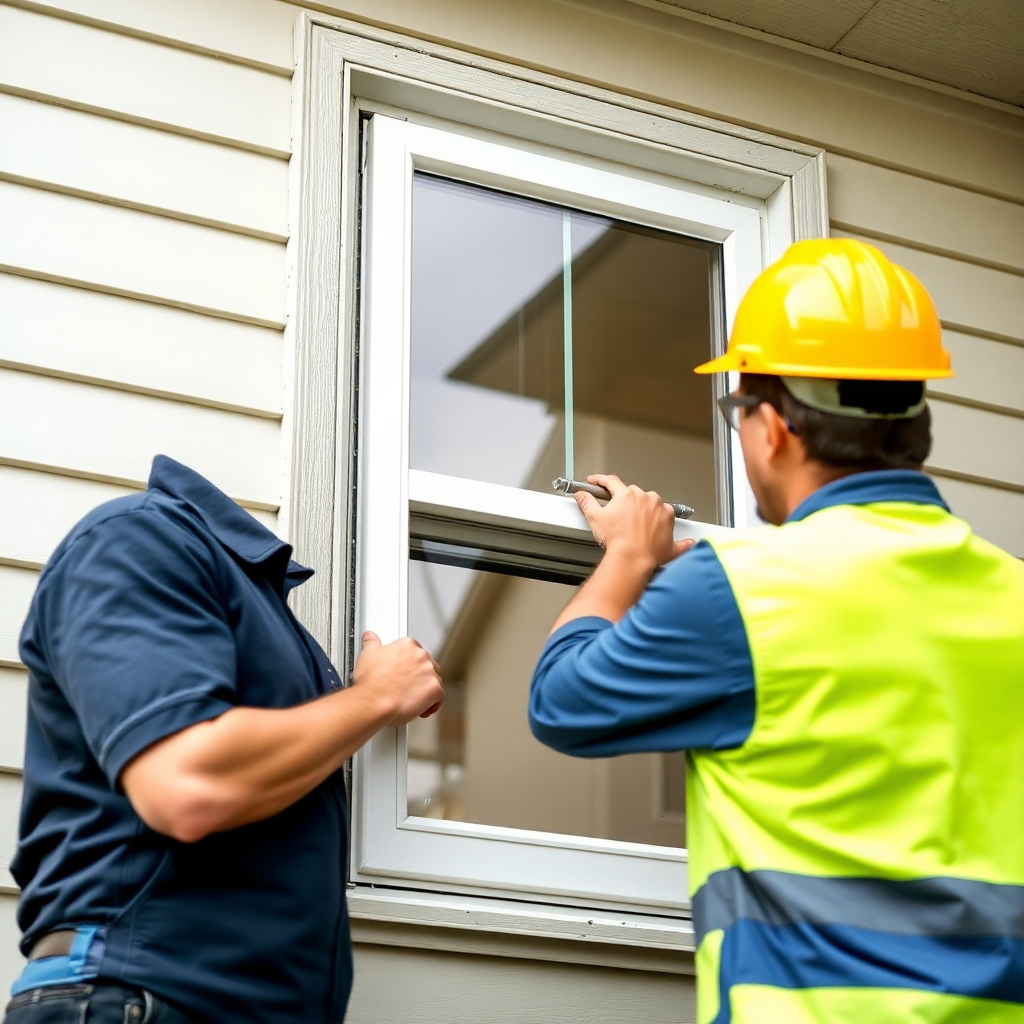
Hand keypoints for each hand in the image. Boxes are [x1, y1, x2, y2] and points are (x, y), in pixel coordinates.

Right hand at [352, 632, 444, 725]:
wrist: (373, 701)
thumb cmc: (371, 682)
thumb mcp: (367, 655)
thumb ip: (372, 643)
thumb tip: (370, 637)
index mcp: (408, 645)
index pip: (416, 653)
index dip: (410, 666)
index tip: (404, 673)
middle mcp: (421, 656)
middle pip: (428, 666)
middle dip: (420, 677)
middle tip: (407, 687)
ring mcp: (430, 673)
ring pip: (435, 681)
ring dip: (426, 690)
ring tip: (411, 699)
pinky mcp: (435, 690)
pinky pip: (440, 697)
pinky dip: (432, 704)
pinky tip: (420, 709)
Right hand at [575, 474, 694, 570]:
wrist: (633, 560)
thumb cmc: (617, 541)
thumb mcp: (595, 519)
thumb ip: (587, 503)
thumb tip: (582, 496)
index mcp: (628, 495)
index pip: (612, 481)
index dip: (601, 480)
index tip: (597, 482)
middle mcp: (647, 499)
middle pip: (634, 493)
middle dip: (627, 500)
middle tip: (620, 514)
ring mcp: (661, 510)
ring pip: (652, 503)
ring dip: (646, 509)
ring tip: (637, 526)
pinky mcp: (670, 523)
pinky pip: (669, 520)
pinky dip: (664, 524)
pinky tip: (659, 531)